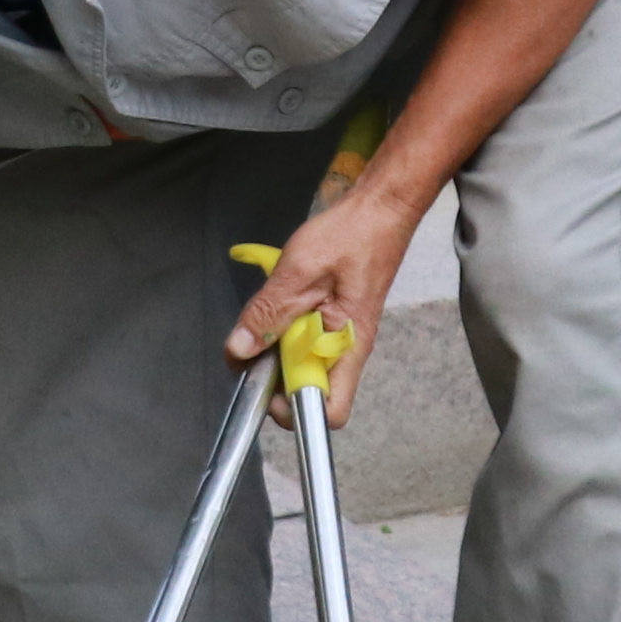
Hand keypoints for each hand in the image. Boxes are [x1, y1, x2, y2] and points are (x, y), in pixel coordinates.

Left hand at [223, 174, 426, 429]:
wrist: (380, 209)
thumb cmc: (352, 235)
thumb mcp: (300, 270)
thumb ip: (269, 312)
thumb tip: (240, 350)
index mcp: (348, 347)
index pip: (329, 412)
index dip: (291, 408)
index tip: (263, 381)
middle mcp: (346, 351)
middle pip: (308, 392)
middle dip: (275, 374)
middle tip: (256, 339)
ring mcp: (339, 338)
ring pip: (301, 366)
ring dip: (277, 348)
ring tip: (268, 315)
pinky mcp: (332, 322)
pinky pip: (303, 342)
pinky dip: (284, 329)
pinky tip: (281, 303)